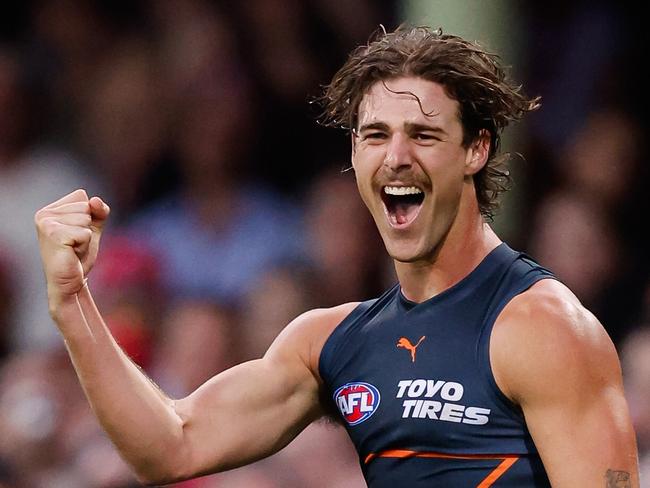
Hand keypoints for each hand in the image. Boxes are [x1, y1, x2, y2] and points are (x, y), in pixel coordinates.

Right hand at [35, 189, 109, 304]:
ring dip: (85, 237)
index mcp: (50, 209)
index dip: (89, 216)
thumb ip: (98, 210)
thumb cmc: (78, 255)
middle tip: (75, 244)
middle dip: (87, 227)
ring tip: (73, 248)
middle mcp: (44, 214)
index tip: (76, 234)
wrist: (70, 281)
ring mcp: (47, 223)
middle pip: (85, 206)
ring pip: (86, 218)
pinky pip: (85, 232)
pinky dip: (84, 244)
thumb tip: (94, 200)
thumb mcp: (92, 228)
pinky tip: (72, 253)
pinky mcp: (54, 235)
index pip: (82, 196)